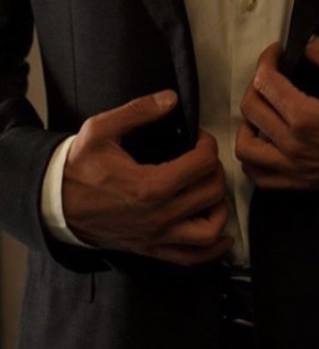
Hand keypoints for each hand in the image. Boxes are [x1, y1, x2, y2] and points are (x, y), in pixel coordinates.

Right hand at [62, 91, 231, 265]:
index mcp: (149, 186)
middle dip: (214, 168)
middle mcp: (158, 216)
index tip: (197, 137)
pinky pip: (192, 258)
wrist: (56, 204)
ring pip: (210, 230)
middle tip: (203, 157)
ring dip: (220, 206)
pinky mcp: (151, 249)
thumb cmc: (79, 167)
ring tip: (212, 186)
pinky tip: (221, 234)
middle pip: (212, 192)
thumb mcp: (101, 130)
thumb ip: (138, 110)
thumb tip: (171, 99)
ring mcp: (156, 237)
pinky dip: (212, 248)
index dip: (207, 144)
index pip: (203, 164)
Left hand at [236, 37, 318, 196]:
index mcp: (305, 117)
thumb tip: (306, 42)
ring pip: (245, 145)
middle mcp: (292, 145)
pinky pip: (257, 175)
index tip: (277, 52)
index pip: (266, 82)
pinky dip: (253, 157)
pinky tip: (264, 140)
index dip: (267, 59)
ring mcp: (292, 168)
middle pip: (251, 108)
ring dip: (248, 122)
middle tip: (272, 73)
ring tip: (263, 109)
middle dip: (257, 82)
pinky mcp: (296, 183)